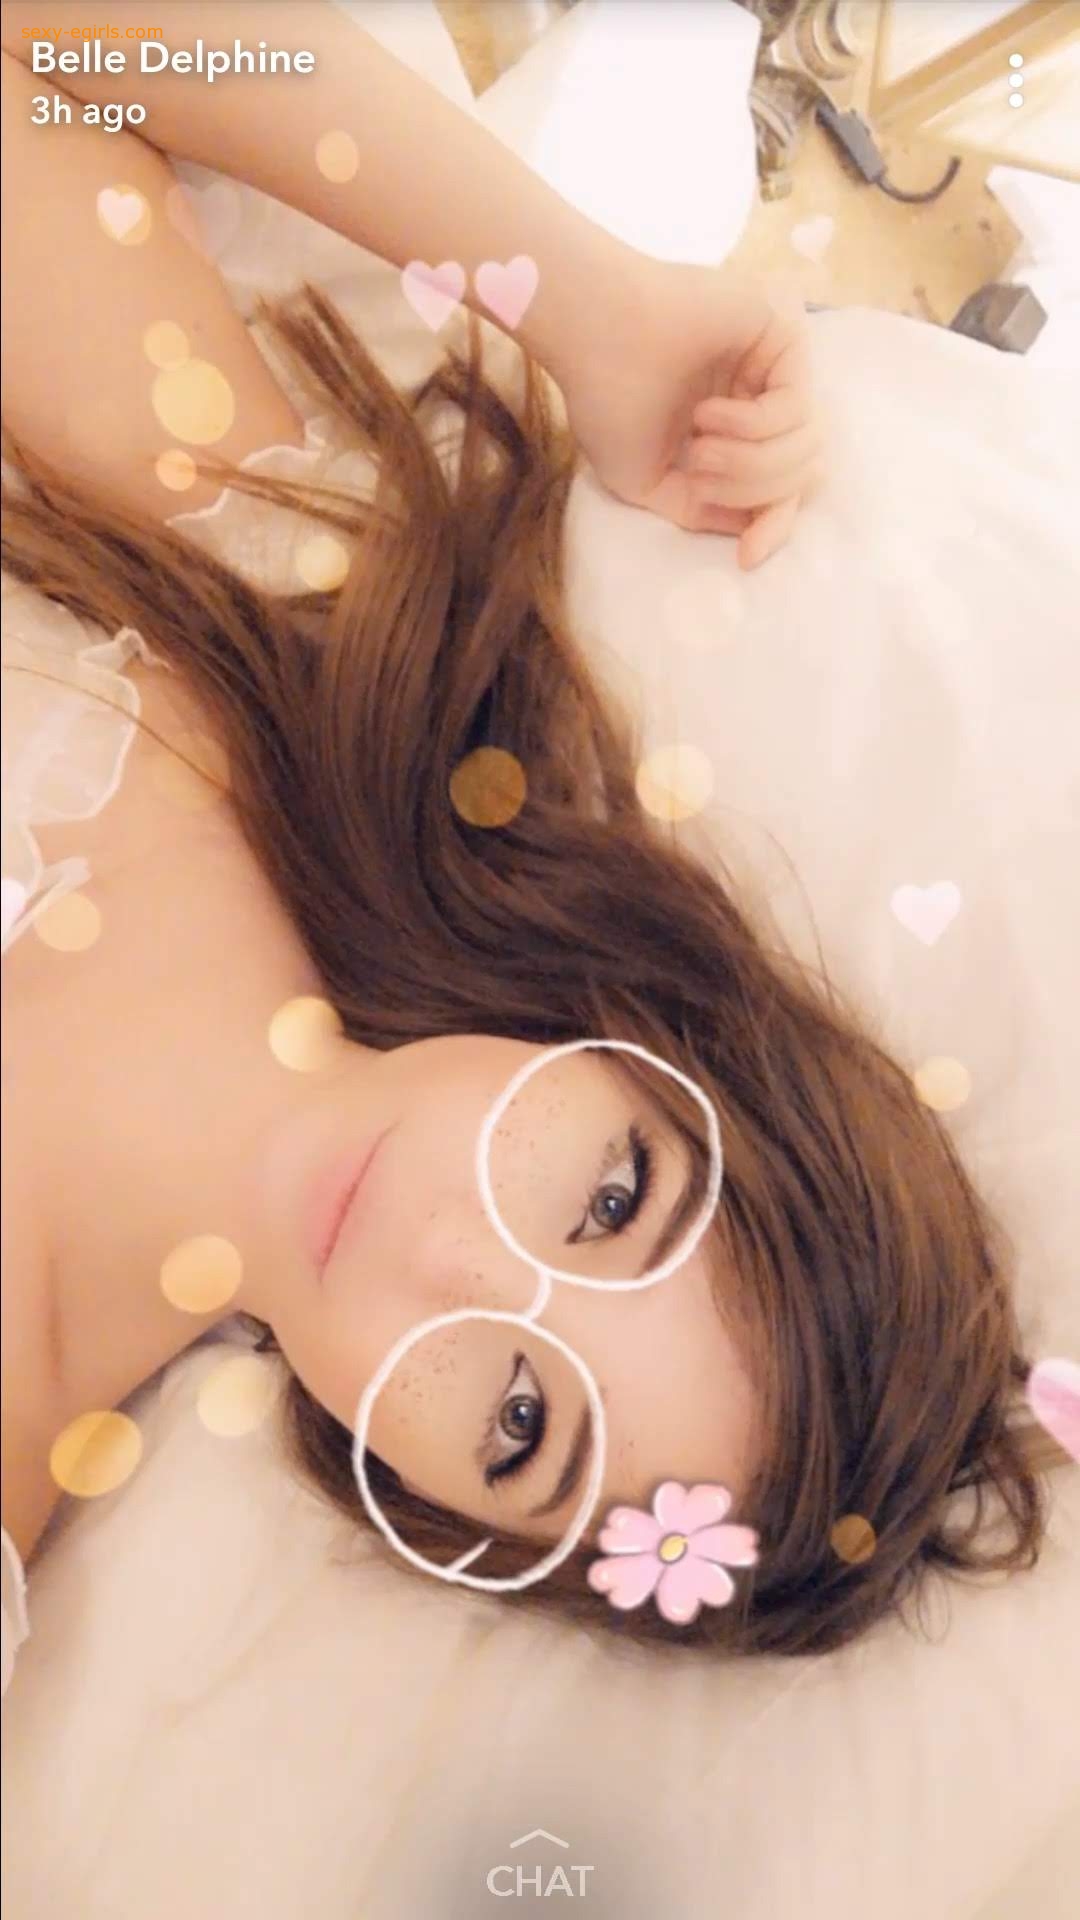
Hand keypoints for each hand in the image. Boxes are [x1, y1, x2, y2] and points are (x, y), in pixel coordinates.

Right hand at [553, 256, 822, 568]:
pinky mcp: (783, 335)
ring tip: (700, 446)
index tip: (746, 559)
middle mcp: (762, 395)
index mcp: (736, 428)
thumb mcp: (651, 483)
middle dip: (751, 490)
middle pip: (801, 473)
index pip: (783, 487)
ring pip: (805, 444)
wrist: (591, 334)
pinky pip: (796, 406)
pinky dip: (752, 426)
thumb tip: (750, 528)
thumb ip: (701, 510)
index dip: (773, 528)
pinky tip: (707, 412)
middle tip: (699, 473)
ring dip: (749, 463)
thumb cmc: (608, 400)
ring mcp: (776, 364)